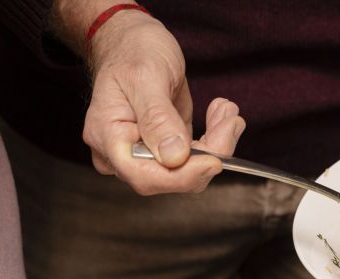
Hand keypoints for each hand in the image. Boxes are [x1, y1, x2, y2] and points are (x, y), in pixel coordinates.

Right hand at [81, 11, 244, 194]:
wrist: (134, 40)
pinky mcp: (165, 148)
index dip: (181, 175)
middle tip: (231, 122)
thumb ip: (157, 119)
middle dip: (208, 155)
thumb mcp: (145, 77)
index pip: (143, 175)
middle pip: (169, 177)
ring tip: (227, 112)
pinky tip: (221, 115)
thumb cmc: (132, 51)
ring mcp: (145, 152)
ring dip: (216, 144)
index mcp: (108, 137)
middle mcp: (123, 152)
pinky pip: (194, 157)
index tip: (215, 160)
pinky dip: (214, 139)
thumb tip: (174, 157)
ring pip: (188, 170)